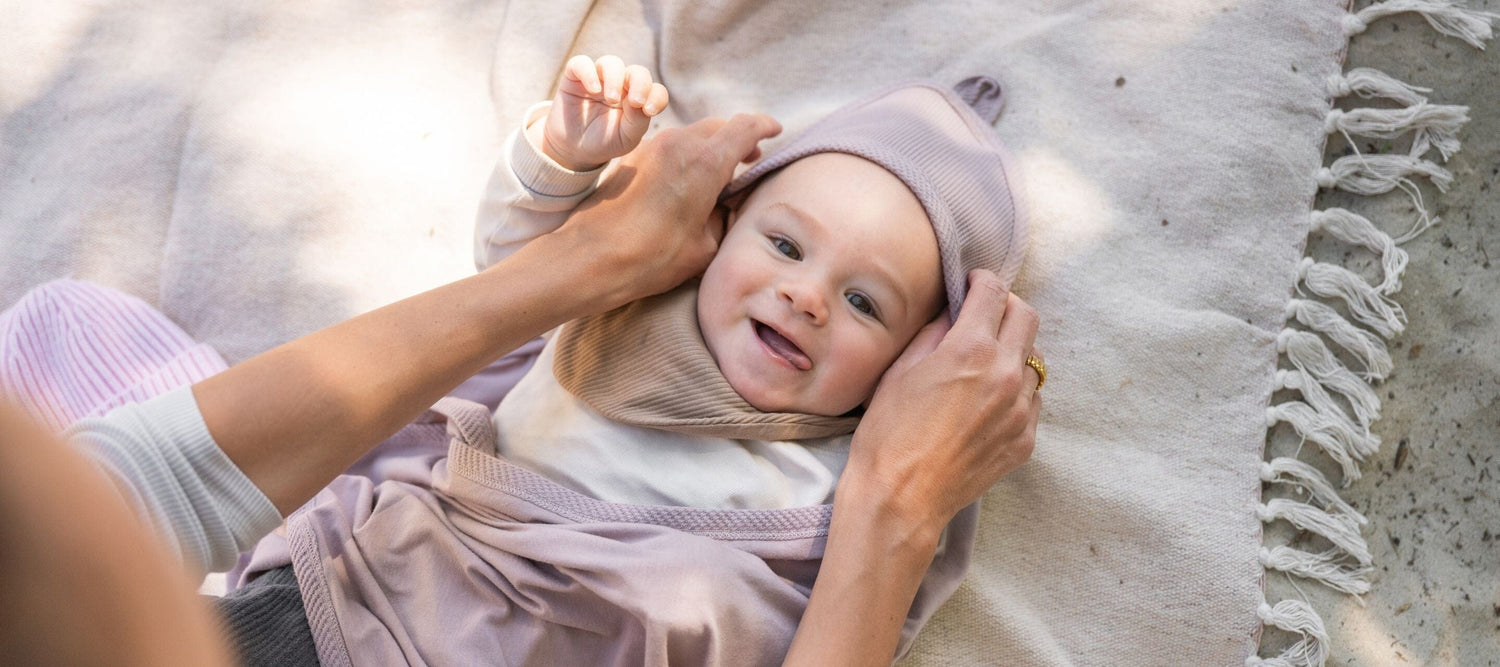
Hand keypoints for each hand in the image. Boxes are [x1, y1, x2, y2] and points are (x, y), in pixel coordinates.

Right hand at [539, 55, 670, 170]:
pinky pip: (581, 63)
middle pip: (637, 72)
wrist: (573, 149)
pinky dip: (588, 72)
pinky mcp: (575, 77)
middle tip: (635, 102)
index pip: (655, 90)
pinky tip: (593, 89)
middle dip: (640, 84)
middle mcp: (621, 85)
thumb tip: (639, 102)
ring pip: (612, 63)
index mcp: (637, 99)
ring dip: (615, 78)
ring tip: (611, 99)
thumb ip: (638, 121)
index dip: (657, 97)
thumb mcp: (625, 138)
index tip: (650, 111)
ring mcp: (598, 78)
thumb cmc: (604, 142)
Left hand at [555, 113, 781, 307]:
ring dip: (711, 147)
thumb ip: (725, 219)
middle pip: (719, 127)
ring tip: (719, 173)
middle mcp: (679, 144)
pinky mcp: (632, 156)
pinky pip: (670, 145)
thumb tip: (728, 208)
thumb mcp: (704, 247)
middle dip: (738, 139)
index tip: (775, 132)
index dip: (765, 127)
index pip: (745, 127)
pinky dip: (687, 155)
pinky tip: (687, 181)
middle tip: (750, 159)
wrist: (590, 258)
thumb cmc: (649, 257)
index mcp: (705, 162)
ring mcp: (652, 146)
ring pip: (693, 134)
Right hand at [845, 270, 1041, 531]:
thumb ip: (935, 333)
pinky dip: (1015, 392)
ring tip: (984, 365)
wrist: (900, 497)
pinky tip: (986, 403)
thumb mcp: (900, 370)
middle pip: (1027, 318)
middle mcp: (1006, 375)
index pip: (994, 292)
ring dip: (1014, 352)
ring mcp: (1020, 411)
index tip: (972, 284)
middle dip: (1005, 308)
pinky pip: (1032, 401)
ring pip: (1035, 361)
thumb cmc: (888, 433)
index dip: (981, 281)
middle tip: (983, 316)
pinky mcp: (1024, 440)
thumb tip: (954, 313)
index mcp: (971, 351)